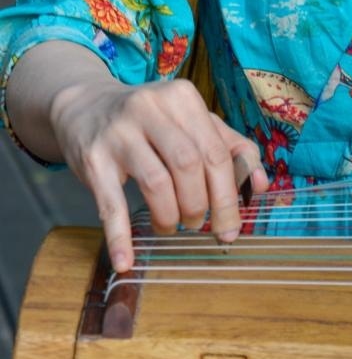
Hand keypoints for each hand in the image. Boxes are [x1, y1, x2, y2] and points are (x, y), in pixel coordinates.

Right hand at [49, 74, 267, 271]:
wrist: (85, 107)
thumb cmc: (150, 121)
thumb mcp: (190, 121)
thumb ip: (229, 147)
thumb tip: (260, 184)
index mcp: (183, 98)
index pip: (216, 152)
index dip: (227, 195)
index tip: (231, 227)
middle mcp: (151, 108)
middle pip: (189, 165)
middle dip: (200, 206)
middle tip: (196, 225)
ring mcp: (119, 132)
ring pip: (157, 182)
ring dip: (169, 216)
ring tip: (170, 226)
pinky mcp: (93, 157)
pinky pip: (111, 203)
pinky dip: (121, 236)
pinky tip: (127, 260)